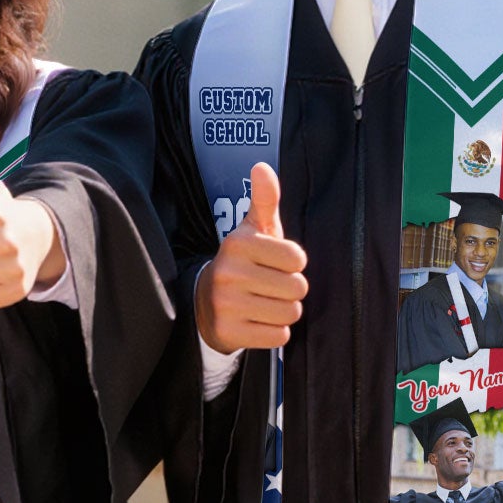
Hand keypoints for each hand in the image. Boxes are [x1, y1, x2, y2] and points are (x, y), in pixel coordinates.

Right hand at [195, 162, 307, 350]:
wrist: (204, 302)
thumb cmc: (242, 262)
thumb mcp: (252, 230)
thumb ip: (264, 199)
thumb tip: (262, 166)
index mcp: (238, 243)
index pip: (298, 259)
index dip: (293, 264)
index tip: (274, 264)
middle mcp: (229, 272)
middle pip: (298, 288)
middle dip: (290, 290)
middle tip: (269, 286)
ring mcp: (227, 304)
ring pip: (290, 313)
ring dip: (284, 311)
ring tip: (264, 303)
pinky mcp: (229, 332)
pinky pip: (279, 336)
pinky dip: (274, 331)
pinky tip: (257, 321)